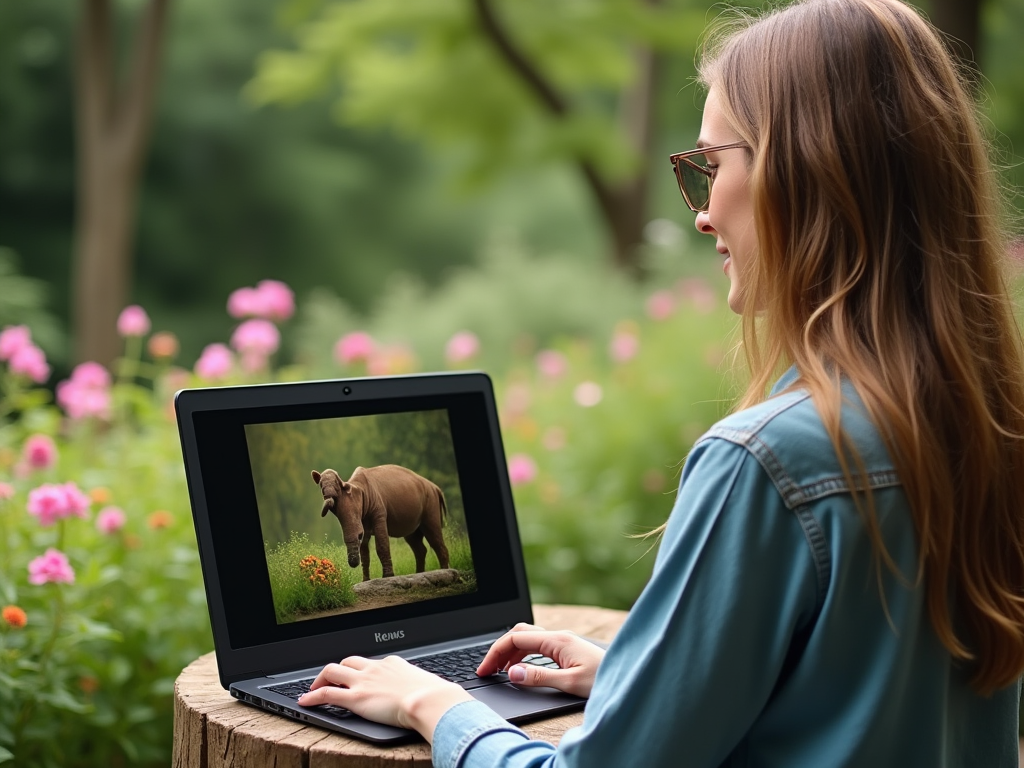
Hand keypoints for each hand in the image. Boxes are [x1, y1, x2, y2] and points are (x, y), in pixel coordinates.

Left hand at [296, 655, 472, 738]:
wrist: (429, 700)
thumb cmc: (436, 696)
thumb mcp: (431, 685)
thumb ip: (425, 687)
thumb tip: (437, 693)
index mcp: (394, 663)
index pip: (372, 662)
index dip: (362, 670)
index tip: (360, 677)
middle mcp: (376, 667)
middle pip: (349, 661)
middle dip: (337, 669)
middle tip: (330, 680)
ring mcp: (364, 681)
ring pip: (332, 671)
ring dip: (320, 679)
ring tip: (314, 689)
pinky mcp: (355, 698)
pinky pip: (326, 693)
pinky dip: (312, 696)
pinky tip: (305, 702)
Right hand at [477, 623, 605, 697]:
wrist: (627, 676)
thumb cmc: (603, 679)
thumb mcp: (569, 683)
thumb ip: (539, 677)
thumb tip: (513, 673)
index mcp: (557, 640)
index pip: (516, 638)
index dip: (496, 653)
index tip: (484, 669)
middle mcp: (559, 636)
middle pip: (520, 633)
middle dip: (500, 649)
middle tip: (488, 669)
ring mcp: (563, 641)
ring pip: (528, 638)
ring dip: (511, 651)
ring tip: (501, 670)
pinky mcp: (566, 648)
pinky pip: (538, 645)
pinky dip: (523, 653)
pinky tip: (521, 668)